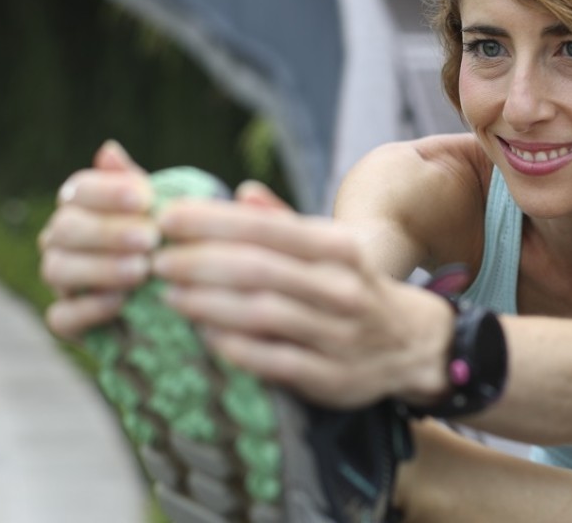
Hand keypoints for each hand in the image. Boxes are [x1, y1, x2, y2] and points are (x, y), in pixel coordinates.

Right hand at [39, 141, 158, 339]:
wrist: (187, 295)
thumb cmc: (173, 243)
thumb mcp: (165, 212)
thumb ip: (137, 185)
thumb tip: (109, 150)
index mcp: (82, 206)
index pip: (78, 190)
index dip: (107, 192)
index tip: (146, 198)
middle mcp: (62, 241)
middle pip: (65, 228)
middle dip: (108, 231)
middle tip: (151, 238)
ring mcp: (61, 282)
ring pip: (58, 269)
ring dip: (100, 268)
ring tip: (141, 270)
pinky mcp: (69, 322)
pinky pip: (61, 317)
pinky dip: (87, 309)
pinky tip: (120, 302)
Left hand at [152, 184, 452, 407]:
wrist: (415, 344)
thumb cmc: (354, 287)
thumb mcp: (332, 248)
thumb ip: (285, 222)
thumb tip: (242, 192)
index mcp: (339, 248)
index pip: (269, 228)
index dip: (215, 221)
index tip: (168, 217)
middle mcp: (341, 288)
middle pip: (260, 269)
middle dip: (201, 261)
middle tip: (156, 258)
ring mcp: (338, 336)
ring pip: (262, 315)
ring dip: (208, 303)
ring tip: (169, 293)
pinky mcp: (331, 378)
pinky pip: (274, 361)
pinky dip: (235, 347)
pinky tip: (203, 334)